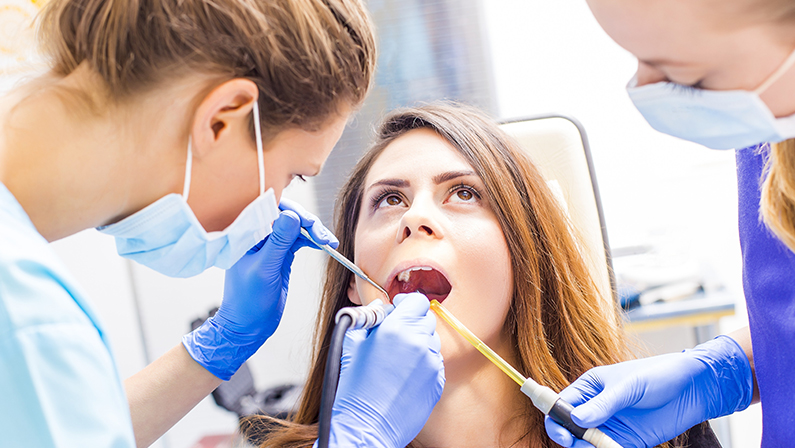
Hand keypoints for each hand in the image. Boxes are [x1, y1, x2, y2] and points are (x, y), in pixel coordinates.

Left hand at [183, 200, 336, 379]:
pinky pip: (299, 239)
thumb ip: (278, 242)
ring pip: (295, 226)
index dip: (289, 209)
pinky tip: (322, 244)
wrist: (248, 325)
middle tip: (321, 236)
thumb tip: (291, 216)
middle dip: (306, 221)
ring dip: (313, 231)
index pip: (267, 207)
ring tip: (328, 242)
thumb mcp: (264, 269)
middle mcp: (257, 235)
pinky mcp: (281, 254)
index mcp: (245, 233)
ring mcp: (271, 244)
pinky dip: (312, 240)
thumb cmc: (247, 301)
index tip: (306, 221)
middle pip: (286, 215)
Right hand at [324, 293, 444, 447]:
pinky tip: (404, 374)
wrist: (366, 425)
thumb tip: (382, 309)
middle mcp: (418, 342)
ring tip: (397, 359)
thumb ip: (371, 319)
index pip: (418, 301)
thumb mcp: (353, 343)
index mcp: (397, 328)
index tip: (399, 308)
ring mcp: (431, 362)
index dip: (407, 303)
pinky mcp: (438, 380)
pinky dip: (423, 363)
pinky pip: (435, 362)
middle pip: (426, 319)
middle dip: (412, 322)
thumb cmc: (355, 387)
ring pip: (432, 340)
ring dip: (418, 342)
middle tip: (395, 334)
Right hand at [544, 336, 752, 447]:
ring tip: (598, 447)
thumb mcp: (629, 387)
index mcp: (589, 388)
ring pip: (587, 443)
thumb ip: (603, 404)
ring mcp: (611, 426)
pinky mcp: (628, 441)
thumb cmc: (659, 375)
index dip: (555, 417)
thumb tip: (576, 420)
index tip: (560, 430)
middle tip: (575, 443)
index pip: (561, 404)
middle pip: (569, 428)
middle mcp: (596, 408)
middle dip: (568, 438)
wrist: (693, 388)